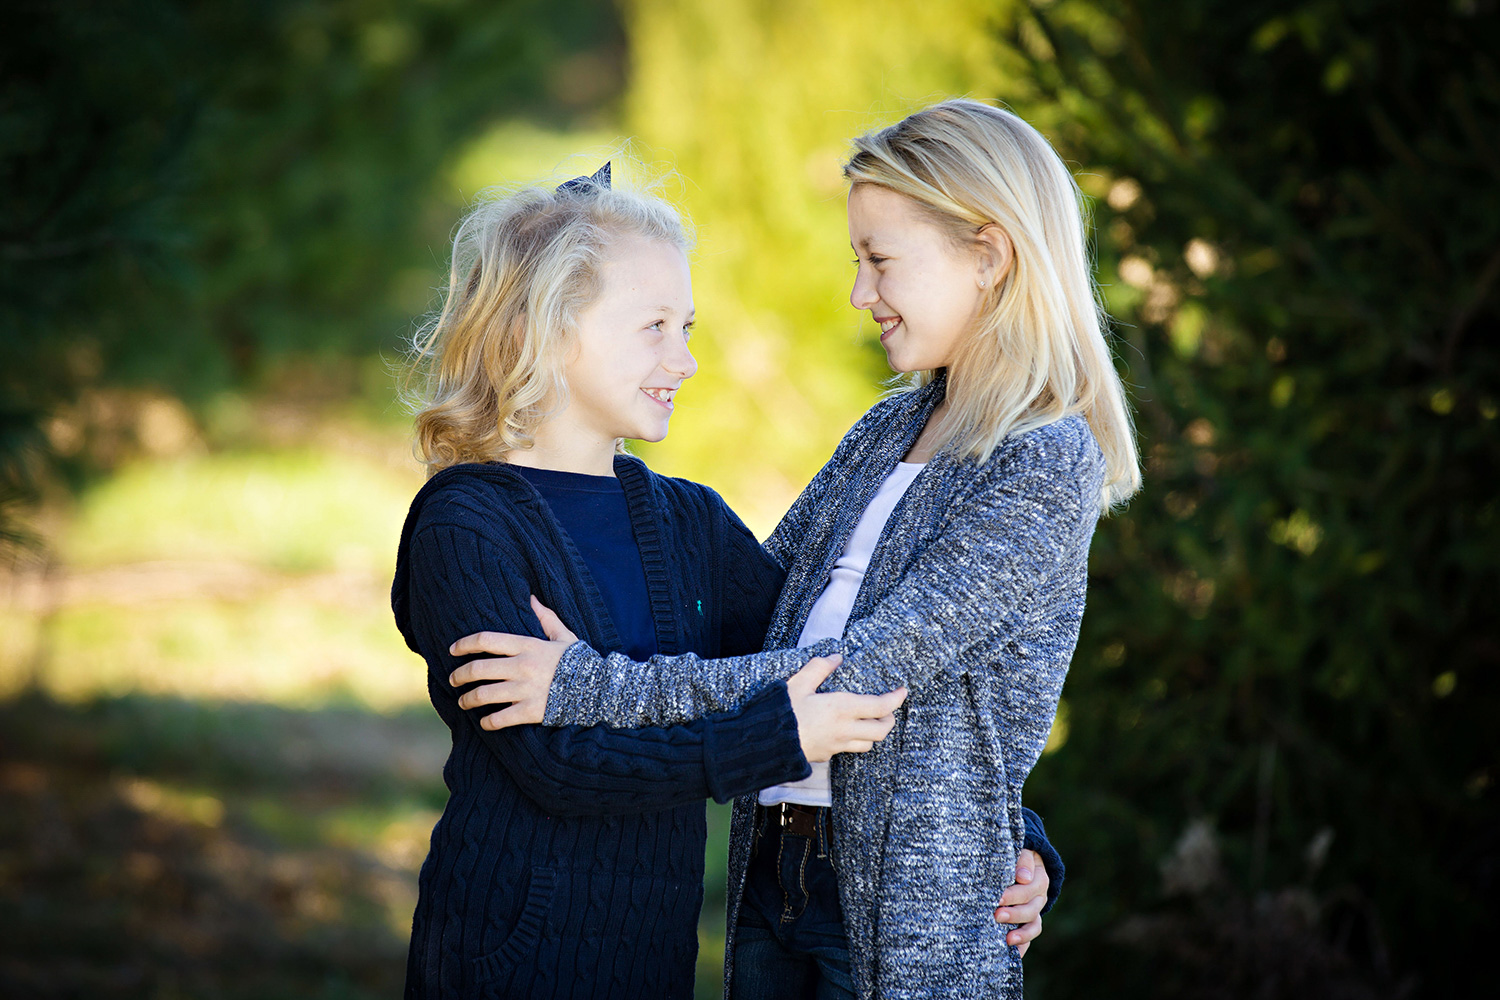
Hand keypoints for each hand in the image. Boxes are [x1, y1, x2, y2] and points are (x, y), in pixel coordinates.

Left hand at [447, 596, 578, 728]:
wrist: (600, 689)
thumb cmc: (579, 661)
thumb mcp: (563, 635)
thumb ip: (545, 617)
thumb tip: (530, 597)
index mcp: (528, 646)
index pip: (486, 640)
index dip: (465, 644)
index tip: (453, 650)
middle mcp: (523, 667)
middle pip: (478, 669)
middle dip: (459, 675)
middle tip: (453, 679)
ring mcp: (525, 690)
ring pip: (484, 695)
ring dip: (468, 700)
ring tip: (463, 701)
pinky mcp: (531, 712)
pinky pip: (500, 719)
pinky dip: (488, 722)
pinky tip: (484, 722)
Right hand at [786, 654, 907, 761]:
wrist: (765, 744)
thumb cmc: (781, 712)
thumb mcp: (799, 683)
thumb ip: (819, 668)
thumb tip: (836, 657)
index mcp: (842, 708)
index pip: (880, 706)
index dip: (896, 699)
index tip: (903, 691)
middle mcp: (845, 729)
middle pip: (881, 730)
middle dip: (889, 719)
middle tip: (887, 708)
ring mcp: (836, 745)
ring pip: (868, 744)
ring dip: (874, 732)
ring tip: (869, 720)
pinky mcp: (826, 755)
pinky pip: (849, 749)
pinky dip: (855, 740)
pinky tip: (845, 731)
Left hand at [993, 847, 1048, 955]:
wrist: (1016, 864)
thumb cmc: (1013, 856)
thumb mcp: (1020, 850)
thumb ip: (1021, 860)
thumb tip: (1023, 877)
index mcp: (1039, 878)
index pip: (1029, 888)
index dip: (1014, 894)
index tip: (997, 898)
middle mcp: (1040, 897)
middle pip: (1031, 909)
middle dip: (1013, 914)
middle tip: (996, 915)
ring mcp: (1035, 911)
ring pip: (1033, 925)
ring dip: (1021, 934)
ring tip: (1007, 939)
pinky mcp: (1027, 923)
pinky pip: (1029, 936)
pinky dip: (1023, 946)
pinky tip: (1013, 954)